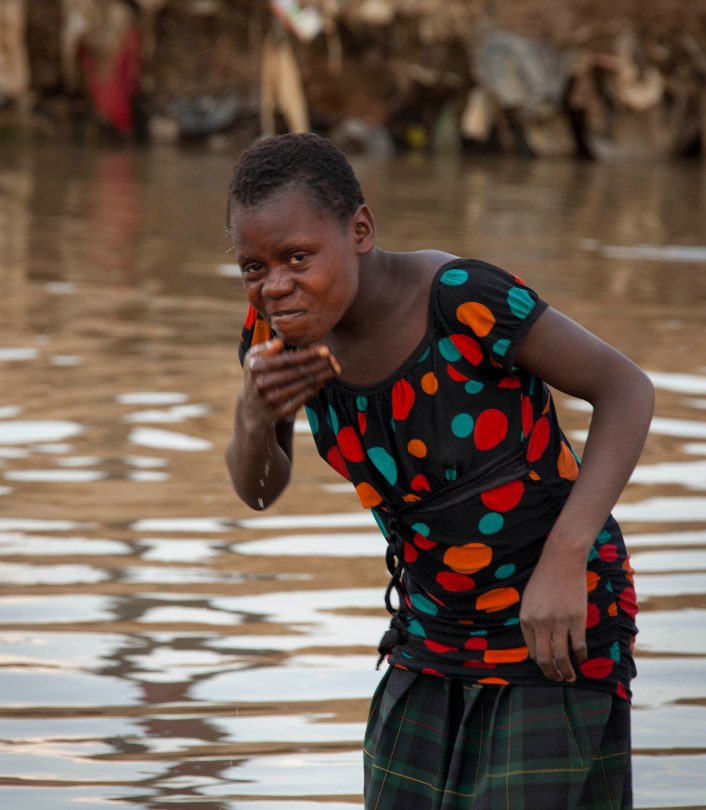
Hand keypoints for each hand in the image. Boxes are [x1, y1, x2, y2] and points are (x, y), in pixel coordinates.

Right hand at [242, 337, 340, 421]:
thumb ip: (265, 348)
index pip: (287, 360)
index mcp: (256, 367)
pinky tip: (323, 380)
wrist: (252, 409)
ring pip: (303, 385)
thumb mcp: (253, 359)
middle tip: (333, 358)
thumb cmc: (257, 376)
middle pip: (297, 372)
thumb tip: (280, 342)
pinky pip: (303, 398)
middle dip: (318, 364)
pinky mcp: (280, 412)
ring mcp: (271, 400)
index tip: (324, 349)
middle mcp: (262, 384)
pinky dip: (315, 388)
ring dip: (321, 375)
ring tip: (332, 367)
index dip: (308, 354)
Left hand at [519, 548, 587, 681]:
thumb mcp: (529, 600)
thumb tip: (537, 645)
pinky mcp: (576, 618)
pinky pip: (578, 645)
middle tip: (557, 679)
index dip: (540, 663)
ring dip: (567, 671)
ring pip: (562, 657)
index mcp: (525, 619)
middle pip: (545, 658)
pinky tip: (582, 659)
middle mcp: (540, 623)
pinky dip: (580, 656)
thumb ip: (531, 621)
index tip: (547, 667)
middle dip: (551, 674)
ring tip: (570, 677)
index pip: (532, 651)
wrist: (561, 560)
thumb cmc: (545, 579)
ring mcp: (559, 622)